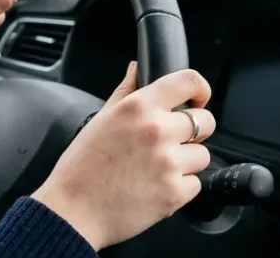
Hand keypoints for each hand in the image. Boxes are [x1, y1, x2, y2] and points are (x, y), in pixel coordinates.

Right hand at [30, 62, 215, 250]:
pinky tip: (155, 187)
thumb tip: (137, 68)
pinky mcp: (175, 193)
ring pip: (203, 155)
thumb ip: (125, 91)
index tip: (198, 99)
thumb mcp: (100, 119)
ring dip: (186, 161)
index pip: (189, 81)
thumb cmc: (81, 167)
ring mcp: (168, 163)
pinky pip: (195, 184)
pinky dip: (180, 187)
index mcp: (138, 107)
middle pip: (206, 121)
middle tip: (172, 141)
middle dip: (195, 131)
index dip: (200, 89)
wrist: (73, 211)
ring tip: (157, 168)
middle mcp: (157, 130)